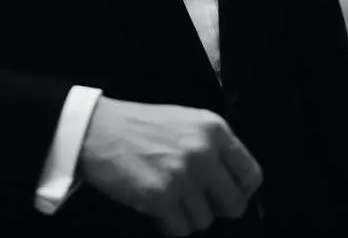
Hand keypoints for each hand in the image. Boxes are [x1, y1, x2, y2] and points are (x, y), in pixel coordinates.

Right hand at [78, 97, 262, 236]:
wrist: (96, 129)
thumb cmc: (139, 125)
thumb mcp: (184, 121)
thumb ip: (212, 145)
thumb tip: (233, 182)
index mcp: (212, 128)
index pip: (252, 175)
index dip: (240, 189)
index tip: (223, 192)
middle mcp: (202, 151)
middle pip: (234, 204)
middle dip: (215, 207)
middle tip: (194, 198)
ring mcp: (181, 175)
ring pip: (205, 221)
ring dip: (187, 215)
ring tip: (167, 194)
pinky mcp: (160, 197)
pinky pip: (181, 231)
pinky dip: (168, 224)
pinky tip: (155, 204)